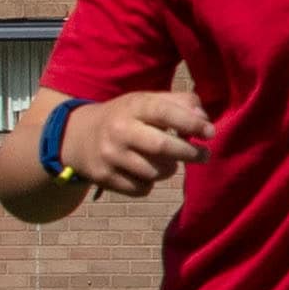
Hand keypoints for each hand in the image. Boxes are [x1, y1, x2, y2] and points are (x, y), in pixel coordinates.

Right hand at [58, 82, 212, 197]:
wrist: (78, 136)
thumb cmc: (126, 117)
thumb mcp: (147, 101)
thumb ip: (179, 103)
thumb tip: (204, 119)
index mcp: (133, 106)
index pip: (165, 112)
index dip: (192, 123)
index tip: (210, 133)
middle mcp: (119, 131)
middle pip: (162, 147)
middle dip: (189, 153)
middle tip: (204, 155)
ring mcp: (110, 156)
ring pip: (155, 172)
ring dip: (169, 168)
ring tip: (166, 160)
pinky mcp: (105, 177)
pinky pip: (142, 188)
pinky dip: (150, 182)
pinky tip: (144, 171)